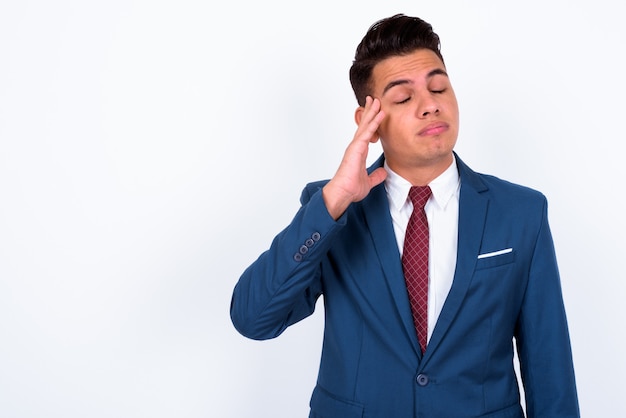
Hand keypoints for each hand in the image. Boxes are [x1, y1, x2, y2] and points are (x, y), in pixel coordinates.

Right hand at [322, 96, 387, 219]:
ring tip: (377, 100)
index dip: (372, 122)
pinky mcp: (355, 149)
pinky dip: (373, 123)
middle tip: (375, 99)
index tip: (377, 112)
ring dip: (371, 112)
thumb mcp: (369, 182)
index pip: (366, 134)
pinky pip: (366, 133)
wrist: (342, 194)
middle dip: (370, 112)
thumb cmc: (351, 188)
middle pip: (364, 125)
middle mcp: (356, 147)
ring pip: (365, 126)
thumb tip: (384, 172)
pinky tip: (379, 114)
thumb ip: (376, 176)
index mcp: (359, 153)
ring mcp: (355, 147)